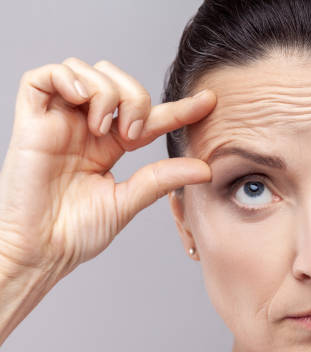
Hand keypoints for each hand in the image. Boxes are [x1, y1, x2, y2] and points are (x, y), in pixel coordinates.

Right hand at [0, 58, 215, 283]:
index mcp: (110, 146)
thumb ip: (162, 179)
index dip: (180, 107)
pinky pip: (44, 76)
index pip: (150, 116)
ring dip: (105, 91)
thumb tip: (205, 168)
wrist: (40, 251)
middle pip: (118, 82)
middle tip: (131, 133)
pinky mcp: (30, 120)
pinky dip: (68, 77)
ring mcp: (59, 122)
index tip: (209, 102)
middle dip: (135, 97)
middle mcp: (86, 129)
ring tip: (101, 128)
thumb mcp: (128, 201)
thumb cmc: (76, 233)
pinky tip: (81, 101)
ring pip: (86, 71)